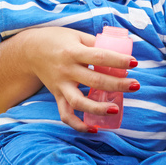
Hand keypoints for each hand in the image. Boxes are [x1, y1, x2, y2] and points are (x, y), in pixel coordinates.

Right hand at [21, 27, 136, 131]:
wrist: (29, 50)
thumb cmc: (59, 40)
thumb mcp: (77, 36)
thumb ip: (96, 44)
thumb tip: (121, 51)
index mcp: (74, 52)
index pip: (100, 57)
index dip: (118, 60)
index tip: (134, 63)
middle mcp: (66, 70)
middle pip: (95, 80)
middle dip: (118, 84)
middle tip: (136, 85)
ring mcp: (61, 86)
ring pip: (79, 102)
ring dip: (98, 108)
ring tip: (116, 109)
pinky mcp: (57, 96)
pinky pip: (65, 114)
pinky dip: (78, 125)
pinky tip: (93, 129)